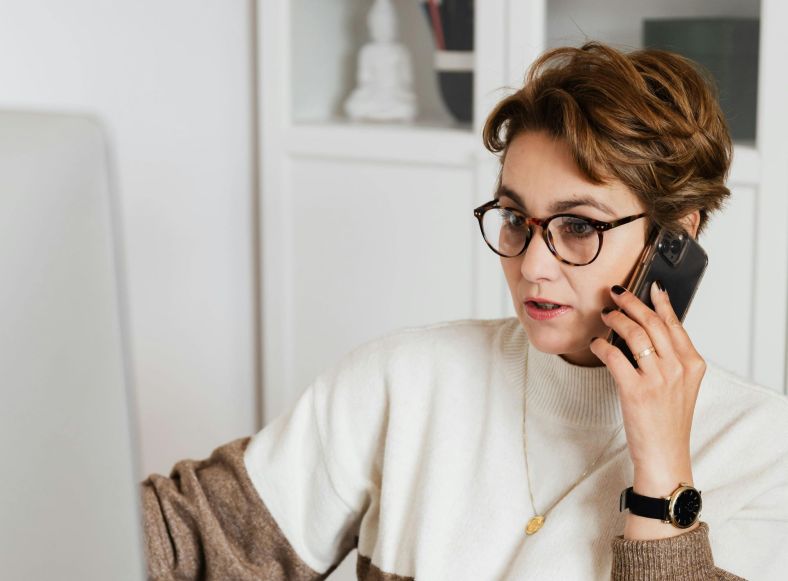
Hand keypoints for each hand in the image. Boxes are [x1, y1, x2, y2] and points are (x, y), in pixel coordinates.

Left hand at [589, 282, 706, 537]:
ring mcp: (658, 379)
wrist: (665, 456)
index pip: (675, 323)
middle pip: (652, 322)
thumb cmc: (668, 422)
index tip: (650, 286)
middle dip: (631, 302)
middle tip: (615, 293)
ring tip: (604, 315)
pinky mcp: (636, 391)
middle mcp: (678, 368)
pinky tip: (596, 343)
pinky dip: (602, 345)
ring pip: (634, 333)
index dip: (659, 302)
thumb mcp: (681, 386)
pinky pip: (614, 356)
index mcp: (692, 364)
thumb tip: (648, 329)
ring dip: (615, 319)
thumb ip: (672, 358)